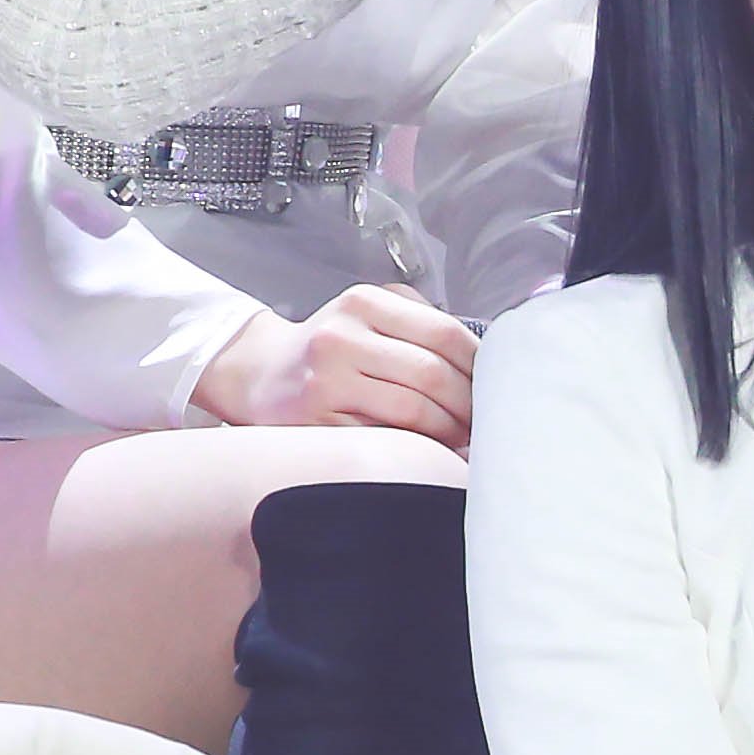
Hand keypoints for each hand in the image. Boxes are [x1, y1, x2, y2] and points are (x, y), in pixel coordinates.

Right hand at [192, 289, 476, 450]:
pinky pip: (384, 438)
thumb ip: (418, 320)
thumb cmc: (329, 347)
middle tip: (485, 423)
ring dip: (450, 432)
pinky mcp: (316, 421)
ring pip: (413, 410)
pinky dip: (418, 449)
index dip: (479, 366)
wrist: (258, 372)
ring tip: (464, 440)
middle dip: (469, 405)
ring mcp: (327, 381)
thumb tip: (483, 357)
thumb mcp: (366, 313)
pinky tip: (431, 452)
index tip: (496, 386)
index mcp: (364, 303)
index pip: (444, 333)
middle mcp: (342, 337)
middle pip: (433, 375)